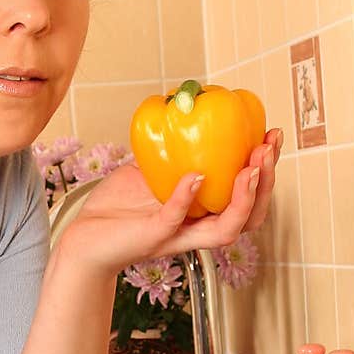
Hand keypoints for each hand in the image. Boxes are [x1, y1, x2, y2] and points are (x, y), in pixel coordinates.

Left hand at [61, 129, 281, 275]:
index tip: (271, 137)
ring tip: (251, 169)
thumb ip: (170, 153)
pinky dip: (187, 197)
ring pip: (226, 229)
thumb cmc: (116, 210)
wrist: (83, 238)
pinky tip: (196, 176)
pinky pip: (176, 219)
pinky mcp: (153, 237)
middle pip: (250, 216)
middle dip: (266, 183)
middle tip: (266, 150)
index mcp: (203, 214)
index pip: (248, 199)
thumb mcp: (149, 172)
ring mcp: (177, 235)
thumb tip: (184, 114)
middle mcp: (197, 229)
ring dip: (244, 199)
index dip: (267, 171)